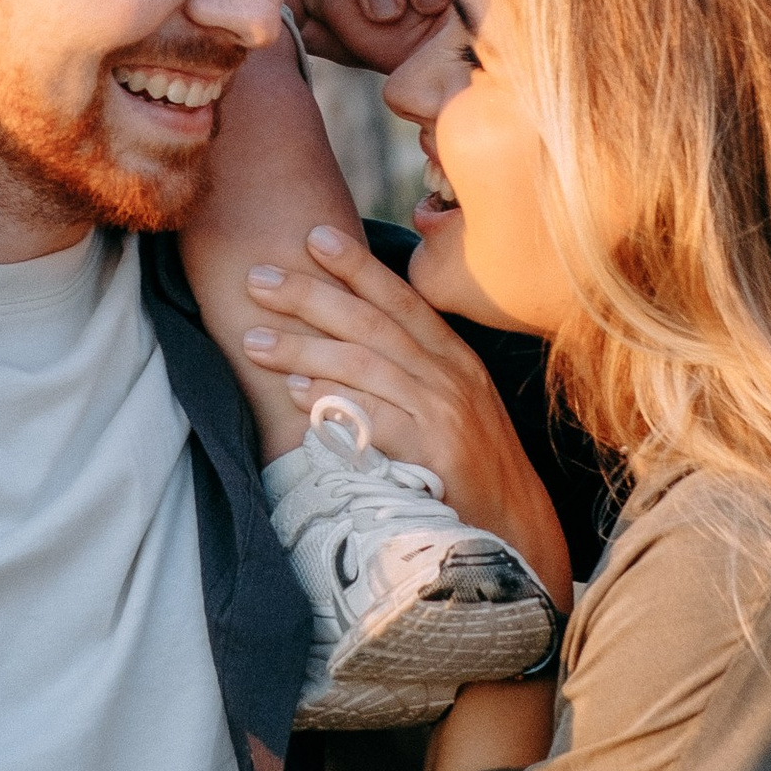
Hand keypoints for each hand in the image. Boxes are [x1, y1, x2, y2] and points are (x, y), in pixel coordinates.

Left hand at [243, 223, 573, 613]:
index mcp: (455, 359)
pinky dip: (330, 398)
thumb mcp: (454, 407)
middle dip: (310, 294)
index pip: (400, 299)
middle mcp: (451, 376)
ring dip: (303, 346)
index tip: (314, 237)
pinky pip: (372, 415)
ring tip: (255, 340)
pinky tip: (293, 390)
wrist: (516, 532)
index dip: (357, 266)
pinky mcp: (434, 451)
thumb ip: (410, 374)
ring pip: (363, 362)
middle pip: (371, 322)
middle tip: (258, 278)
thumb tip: (340, 347)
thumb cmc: (470, 471)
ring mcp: (444, 411)